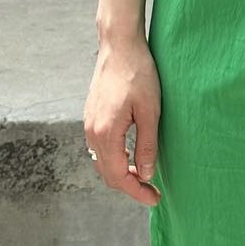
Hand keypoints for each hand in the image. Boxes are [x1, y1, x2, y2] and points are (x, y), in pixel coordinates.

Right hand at [83, 34, 161, 206]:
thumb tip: (146, 174)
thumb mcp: (150, 111)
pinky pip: (100, 149)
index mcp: (106, 133)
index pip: (119, 176)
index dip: (137, 192)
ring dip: (122, 173)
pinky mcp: (92, 117)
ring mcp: (89, 124)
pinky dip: (115, 159)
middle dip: (130, 187)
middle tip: (153, 191)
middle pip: (108, 174)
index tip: (155, 199)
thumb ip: (147, 145)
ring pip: (102, 162)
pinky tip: (132, 156)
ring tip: (144, 175)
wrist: (119, 46)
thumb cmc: (138, 74)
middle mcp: (92, 132)